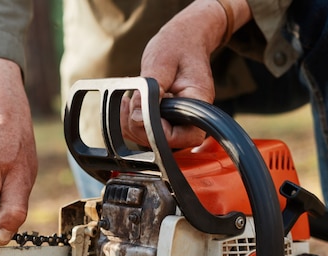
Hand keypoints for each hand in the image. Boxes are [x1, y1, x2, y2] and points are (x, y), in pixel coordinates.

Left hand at [122, 0, 251, 147]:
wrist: (183, 40)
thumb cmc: (176, 47)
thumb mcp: (161, 62)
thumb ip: (150, 91)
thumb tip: (138, 116)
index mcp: (198, 105)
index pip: (180, 137)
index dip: (155, 130)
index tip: (141, 108)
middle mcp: (190, 119)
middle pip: (162, 144)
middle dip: (139, 126)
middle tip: (133, 101)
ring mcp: (177, 123)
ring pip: (149, 142)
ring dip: (131, 124)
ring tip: (132, 99)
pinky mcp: (165, 122)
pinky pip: (143, 134)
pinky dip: (130, 122)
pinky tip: (131, 103)